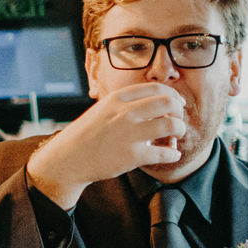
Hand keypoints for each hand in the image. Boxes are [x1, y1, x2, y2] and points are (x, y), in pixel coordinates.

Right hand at [25, 82, 186, 208]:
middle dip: (179, 111)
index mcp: (118, 98)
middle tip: (177, 120)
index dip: (173, 96)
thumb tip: (155, 104)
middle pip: (168, 103)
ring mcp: (129, 134)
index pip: (156, 89)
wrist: (67, 159)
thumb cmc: (86, 135)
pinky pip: (164, 153)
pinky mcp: (132, 156)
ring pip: (171, 125)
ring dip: (179, 130)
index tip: (177, 104)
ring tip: (176, 137)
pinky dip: (173, 154)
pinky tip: (172, 155)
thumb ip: (126, 104)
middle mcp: (125, 113)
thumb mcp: (103, 109)